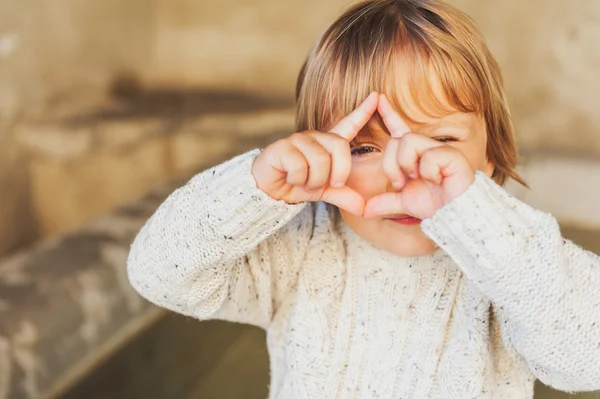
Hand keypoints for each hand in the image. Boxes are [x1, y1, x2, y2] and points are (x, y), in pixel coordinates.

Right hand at [252, 92, 378, 215]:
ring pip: (319, 161)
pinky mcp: (282, 147)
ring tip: (303, 183)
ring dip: (313, 181)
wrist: (267, 190)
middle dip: (338, 171)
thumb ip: (343, 196)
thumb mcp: (324, 191)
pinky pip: (300, 166)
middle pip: (339, 147)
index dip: (363, 111)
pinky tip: (289, 178)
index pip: (348, 125)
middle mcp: (314, 137)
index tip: (377, 95)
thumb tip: (363, 208)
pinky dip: (297, 180)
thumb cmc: (296, 184)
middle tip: (329, 184)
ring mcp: (297, 140)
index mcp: (327, 145)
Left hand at [363, 95, 474, 219]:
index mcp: (414, 156)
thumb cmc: (435, 206)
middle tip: (400, 183)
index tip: (378, 97)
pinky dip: (427, 172)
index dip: (388, 113)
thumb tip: (364, 211)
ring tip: (416, 178)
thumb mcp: (403, 204)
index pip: (399, 130)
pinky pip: (428, 156)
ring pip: (408, 141)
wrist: (455, 215)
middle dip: (391, 165)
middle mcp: (426, 149)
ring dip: (406, 164)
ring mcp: (439, 150)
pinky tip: (437, 180)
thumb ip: (384, 203)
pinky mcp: (452, 155)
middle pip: (396, 140)